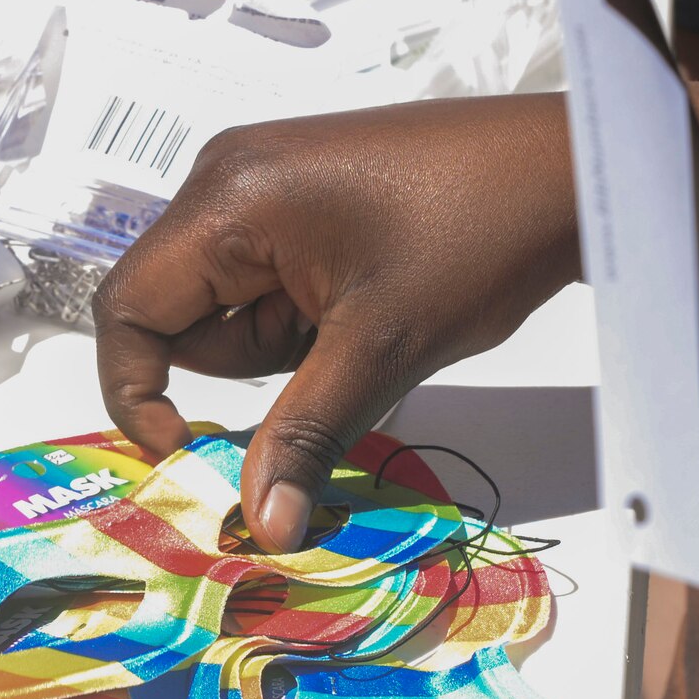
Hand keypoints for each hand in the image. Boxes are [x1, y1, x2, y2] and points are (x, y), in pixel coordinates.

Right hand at [91, 94, 580, 550]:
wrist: (573, 169)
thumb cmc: (480, 234)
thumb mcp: (381, 350)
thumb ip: (303, 439)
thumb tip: (261, 528)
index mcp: (226, 200)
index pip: (125, 310)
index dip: (136, 392)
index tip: (189, 450)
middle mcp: (223, 179)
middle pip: (172, 311)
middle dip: (240, 363)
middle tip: (325, 367)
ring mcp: (257, 182)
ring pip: (219, 305)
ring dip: (277, 344)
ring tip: (363, 325)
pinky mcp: (291, 195)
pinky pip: (256, 281)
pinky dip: (297, 319)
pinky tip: (364, 308)